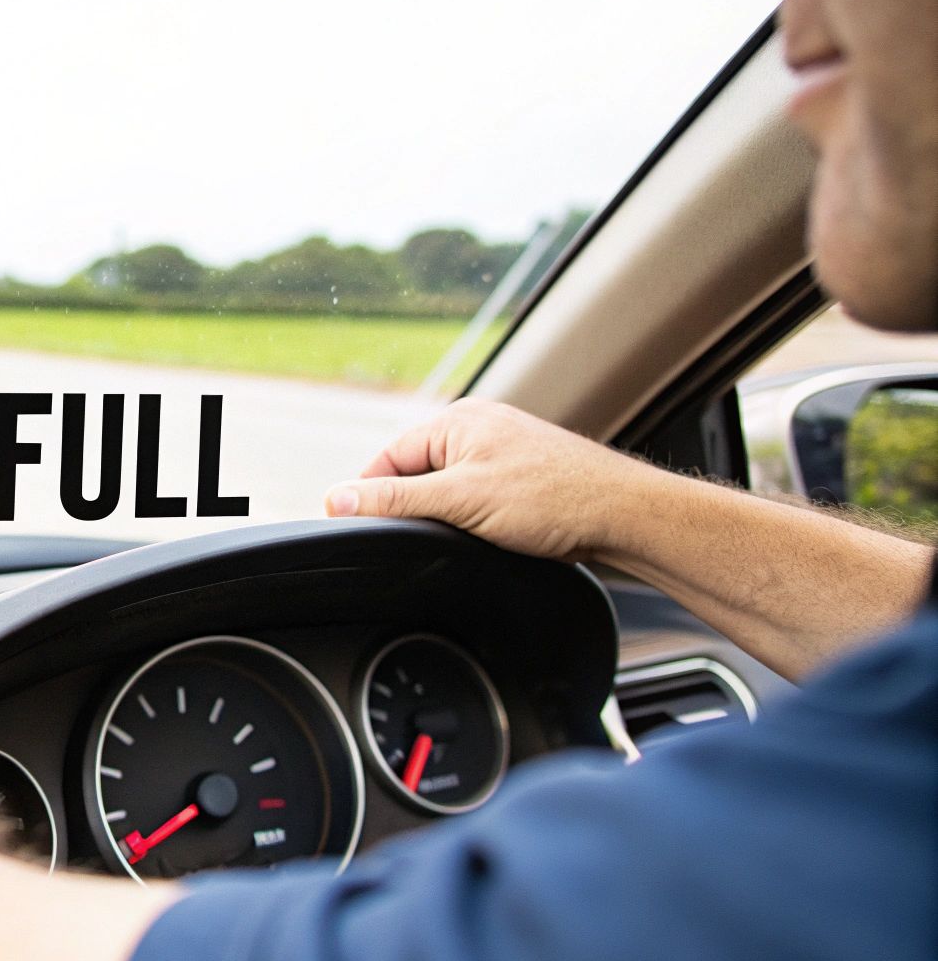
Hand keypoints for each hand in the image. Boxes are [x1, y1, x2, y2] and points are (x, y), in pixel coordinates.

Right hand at [324, 398, 661, 561]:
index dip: (369, 496)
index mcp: (456, 420)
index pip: (387, 459)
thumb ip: (393, 500)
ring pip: (446, 489)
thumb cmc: (553, 497)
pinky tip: (487, 536)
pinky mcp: (519, 476)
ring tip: (462, 537)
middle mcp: (477, 428)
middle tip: (422, 540)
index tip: (355, 528)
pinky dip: (471, 519)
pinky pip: (474, 496)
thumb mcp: (459, 501)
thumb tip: (337, 498)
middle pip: (414, 474)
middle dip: (412, 508)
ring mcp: (501, 451)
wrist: (623, 514)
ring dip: (445, 516)